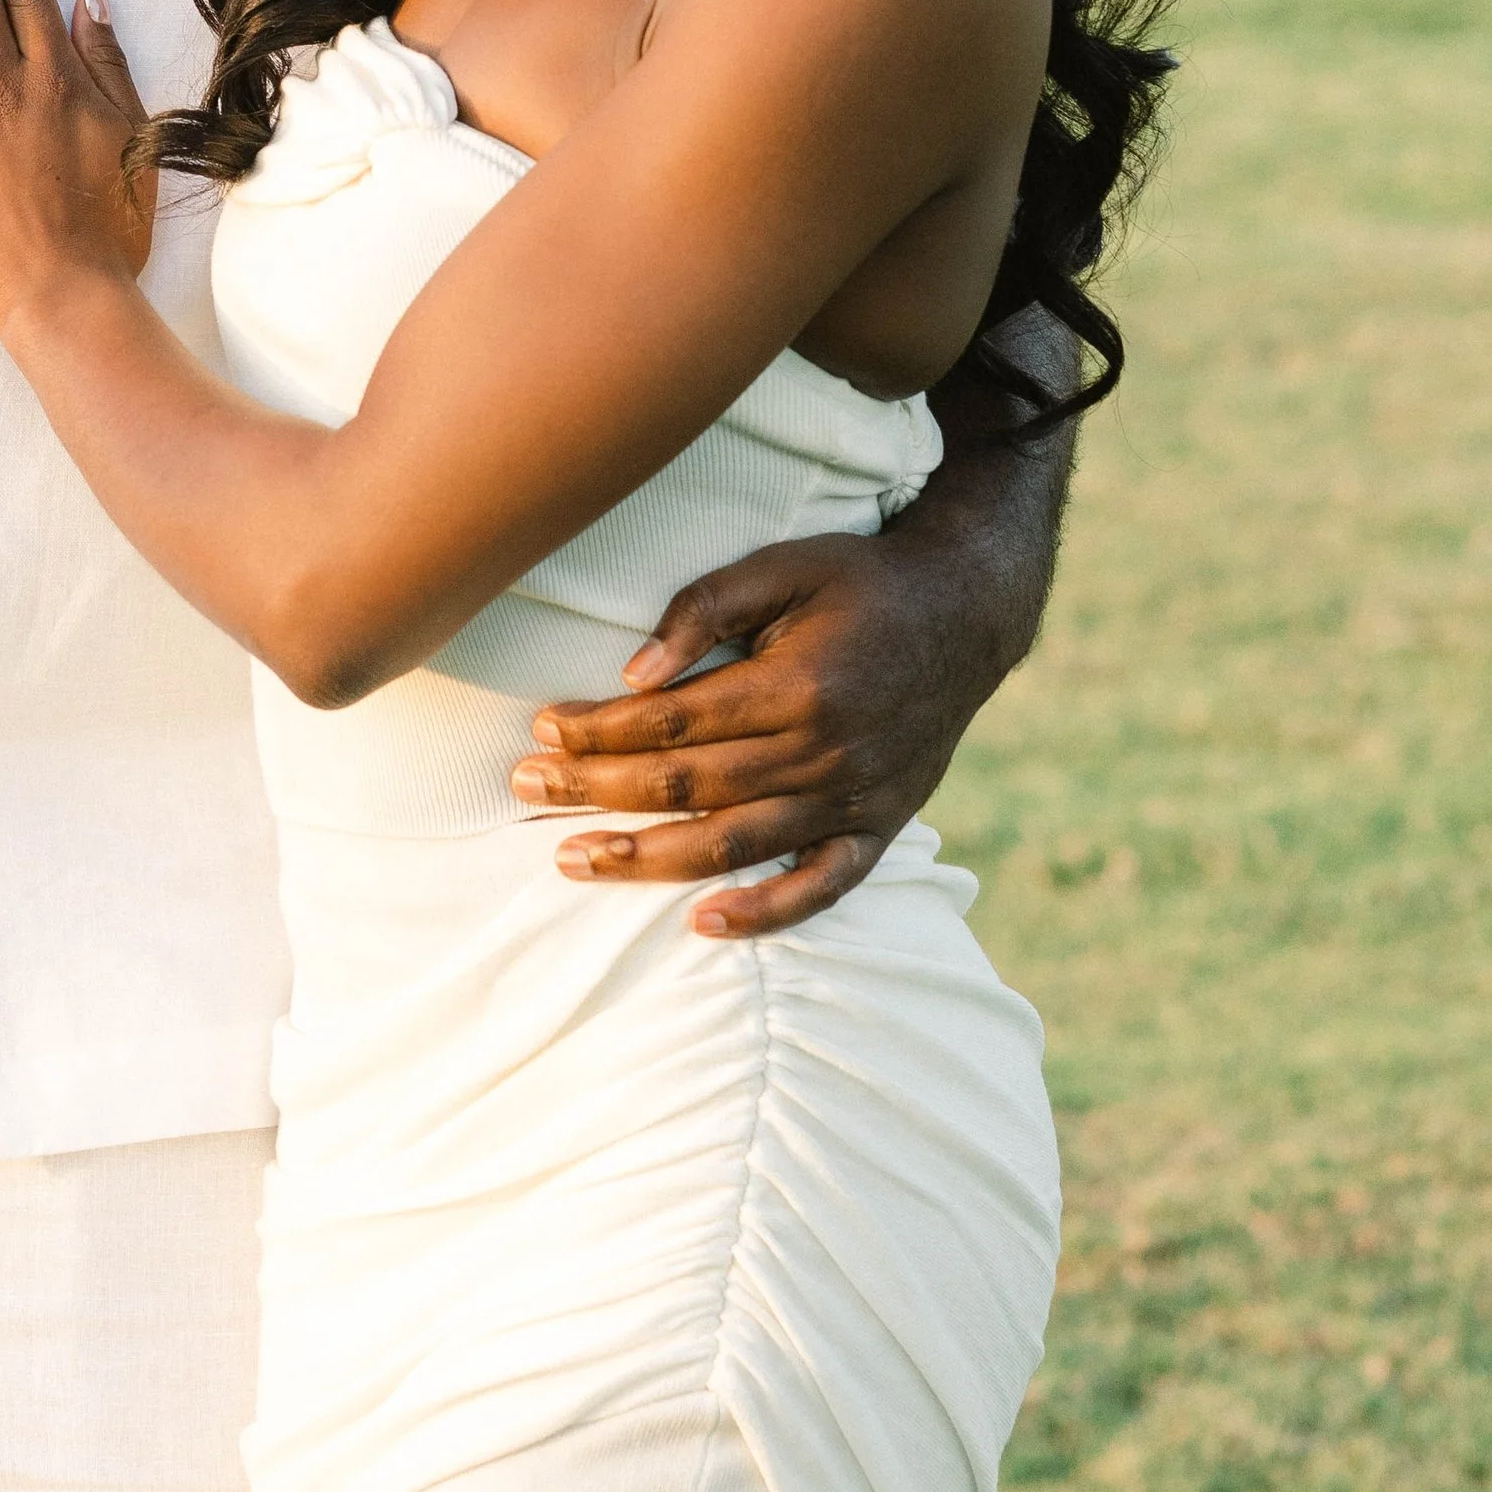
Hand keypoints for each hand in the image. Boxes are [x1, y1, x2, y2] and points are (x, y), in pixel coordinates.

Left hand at [508, 523, 1004, 939]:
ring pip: (734, 845)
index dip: (599, 728)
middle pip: (688, 786)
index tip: (541, 728)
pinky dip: (765, 913)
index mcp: (797, 685)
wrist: (967, 614)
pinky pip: (820, 888)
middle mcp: (825, 752)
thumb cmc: (859, 581)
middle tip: (524, 790)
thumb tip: (632, 673)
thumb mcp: (783, 566)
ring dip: (648, 858)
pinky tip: (703, 925)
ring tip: (575, 859)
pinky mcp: (880, 830)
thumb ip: (704, 609)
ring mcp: (854, 800)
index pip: (673, 722)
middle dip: (596, 790)